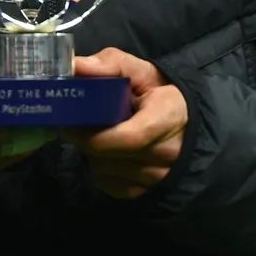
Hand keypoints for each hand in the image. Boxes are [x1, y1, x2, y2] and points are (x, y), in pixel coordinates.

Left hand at [65, 47, 187, 200]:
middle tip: (75, 122)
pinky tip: (106, 152)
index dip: (94, 132)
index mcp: (167, 116)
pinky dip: (100, 169)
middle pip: (110, 155)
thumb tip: (76, 65)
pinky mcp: (148, 191)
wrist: (185, 120)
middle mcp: (168, 152)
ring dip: (91, 154)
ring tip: (95, 133)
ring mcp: (160, 176)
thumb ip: (109, 64)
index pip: (129, 136)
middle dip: (85, 138)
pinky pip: (110, 184)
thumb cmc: (158, 91)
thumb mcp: (139, 70)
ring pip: (105, 170)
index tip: (70, 120)